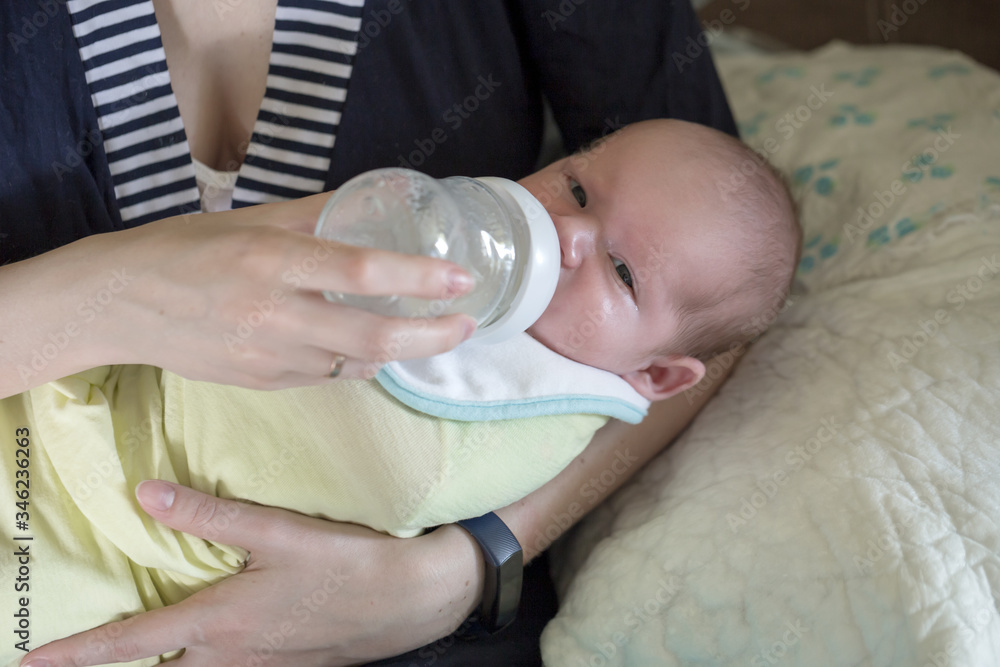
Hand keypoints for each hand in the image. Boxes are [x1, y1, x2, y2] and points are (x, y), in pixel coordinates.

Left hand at [20, 480, 483, 666]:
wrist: (416, 598)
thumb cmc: (350, 563)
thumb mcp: (281, 534)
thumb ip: (211, 515)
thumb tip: (146, 494)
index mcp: (221, 623)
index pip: (131, 645)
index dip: (77, 654)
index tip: (32, 661)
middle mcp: (232, 655)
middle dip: (117, 661)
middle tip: (85, 646)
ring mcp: (261, 666)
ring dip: (164, 659)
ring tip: (145, 638)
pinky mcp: (287, 664)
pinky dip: (204, 656)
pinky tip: (218, 633)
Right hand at [79, 193, 475, 387]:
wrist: (117, 303)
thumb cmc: (181, 249)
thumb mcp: (248, 218)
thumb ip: (312, 214)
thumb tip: (367, 201)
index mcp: (271, 261)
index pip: (361, 273)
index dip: (419, 279)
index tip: (461, 280)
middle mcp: (274, 314)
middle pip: (373, 338)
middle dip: (432, 336)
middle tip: (465, 323)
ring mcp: (268, 357)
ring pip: (355, 364)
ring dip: (399, 351)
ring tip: (425, 331)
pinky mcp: (261, 383)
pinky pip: (326, 377)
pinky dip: (356, 363)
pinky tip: (366, 347)